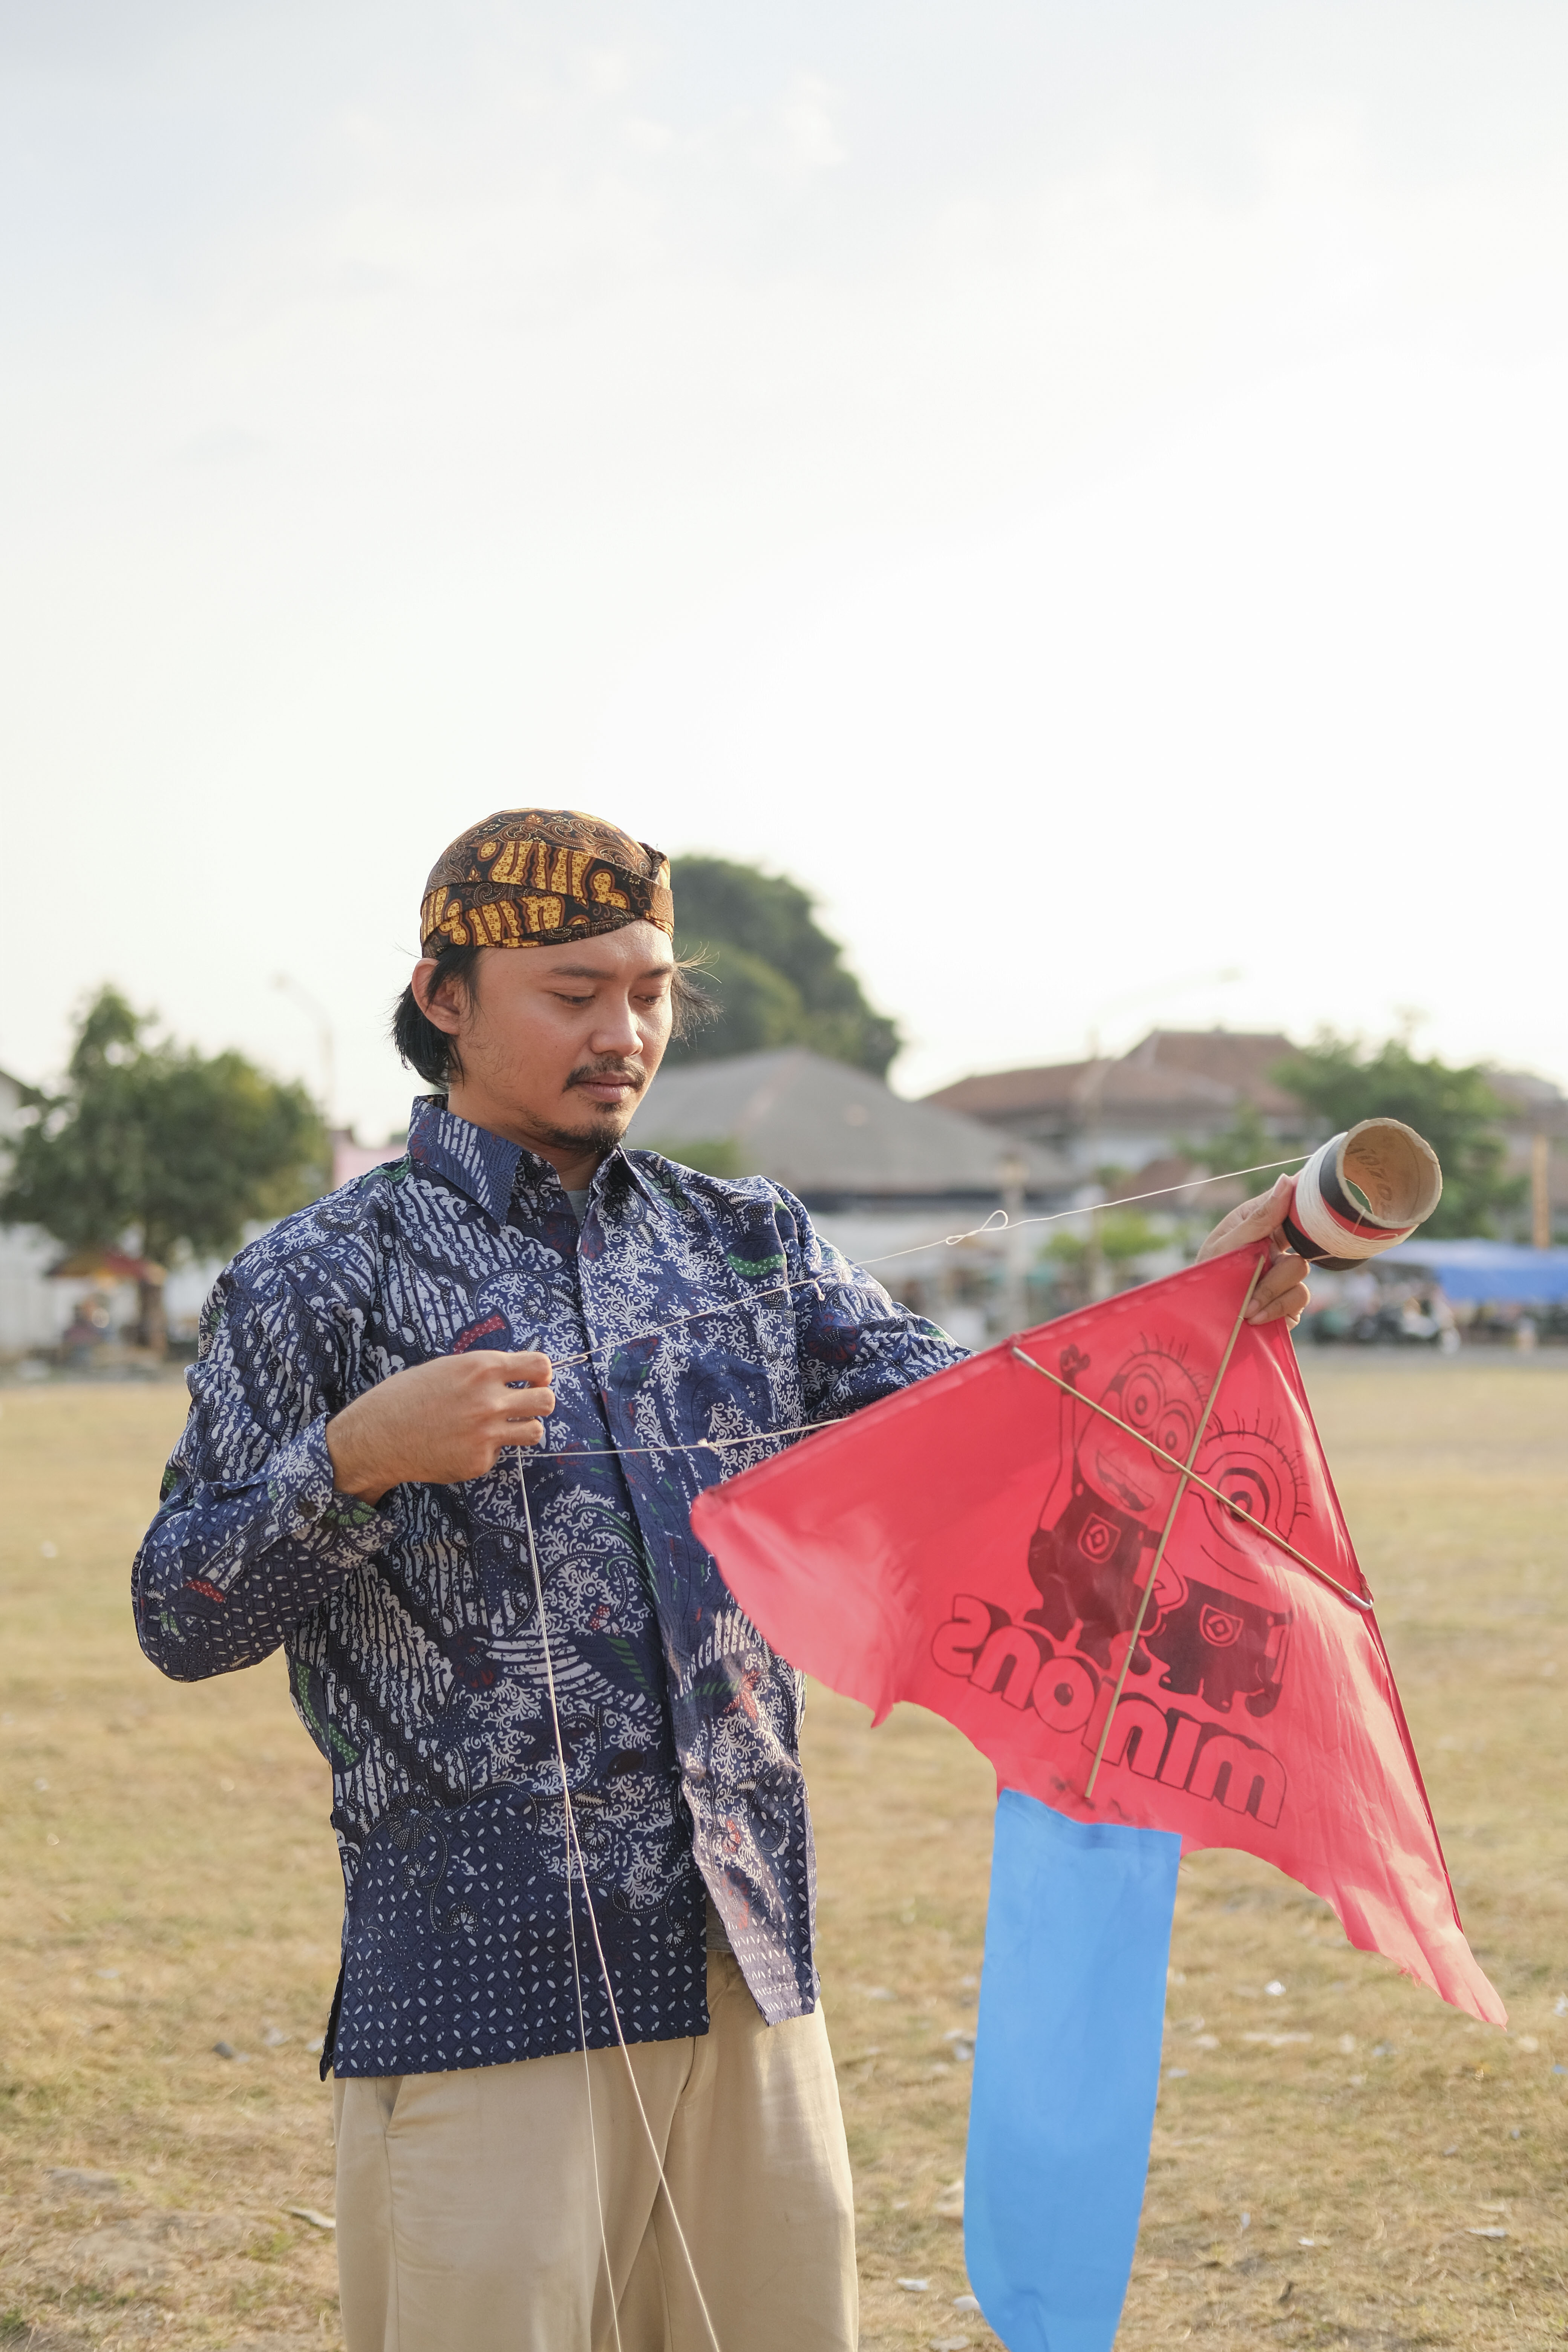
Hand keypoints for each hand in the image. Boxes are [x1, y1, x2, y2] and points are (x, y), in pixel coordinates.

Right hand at [326, 1351, 553, 1503]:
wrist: (377, 1436)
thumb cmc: (407, 1396)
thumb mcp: (447, 1368)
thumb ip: (483, 1371)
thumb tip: (514, 1375)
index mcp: (483, 1368)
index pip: (540, 1365)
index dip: (541, 1374)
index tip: (534, 1380)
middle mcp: (490, 1400)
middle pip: (547, 1401)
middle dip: (539, 1402)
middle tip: (524, 1406)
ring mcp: (487, 1434)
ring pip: (535, 1431)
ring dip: (523, 1428)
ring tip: (503, 1427)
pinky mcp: (479, 1461)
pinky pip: (499, 1453)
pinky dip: (486, 1450)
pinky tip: (461, 1445)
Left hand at [1196, 1172, 1310, 1327]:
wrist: (1197, 1319)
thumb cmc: (1205, 1275)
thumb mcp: (1227, 1244)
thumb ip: (1260, 1217)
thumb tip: (1287, 1180)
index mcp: (1259, 1223)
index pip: (1289, 1204)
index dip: (1303, 1201)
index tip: (1312, 1199)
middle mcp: (1276, 1247)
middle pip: (1302, 1239)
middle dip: (1280, 1256)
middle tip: (1262, 1265)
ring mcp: (1284, 1274)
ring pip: (1299, 1270)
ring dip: (1271, 1289)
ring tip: (1247, 1307)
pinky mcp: (1289, 1301)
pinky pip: (1299, 1297)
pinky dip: (1277, 1307)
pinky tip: (1254, 1316)